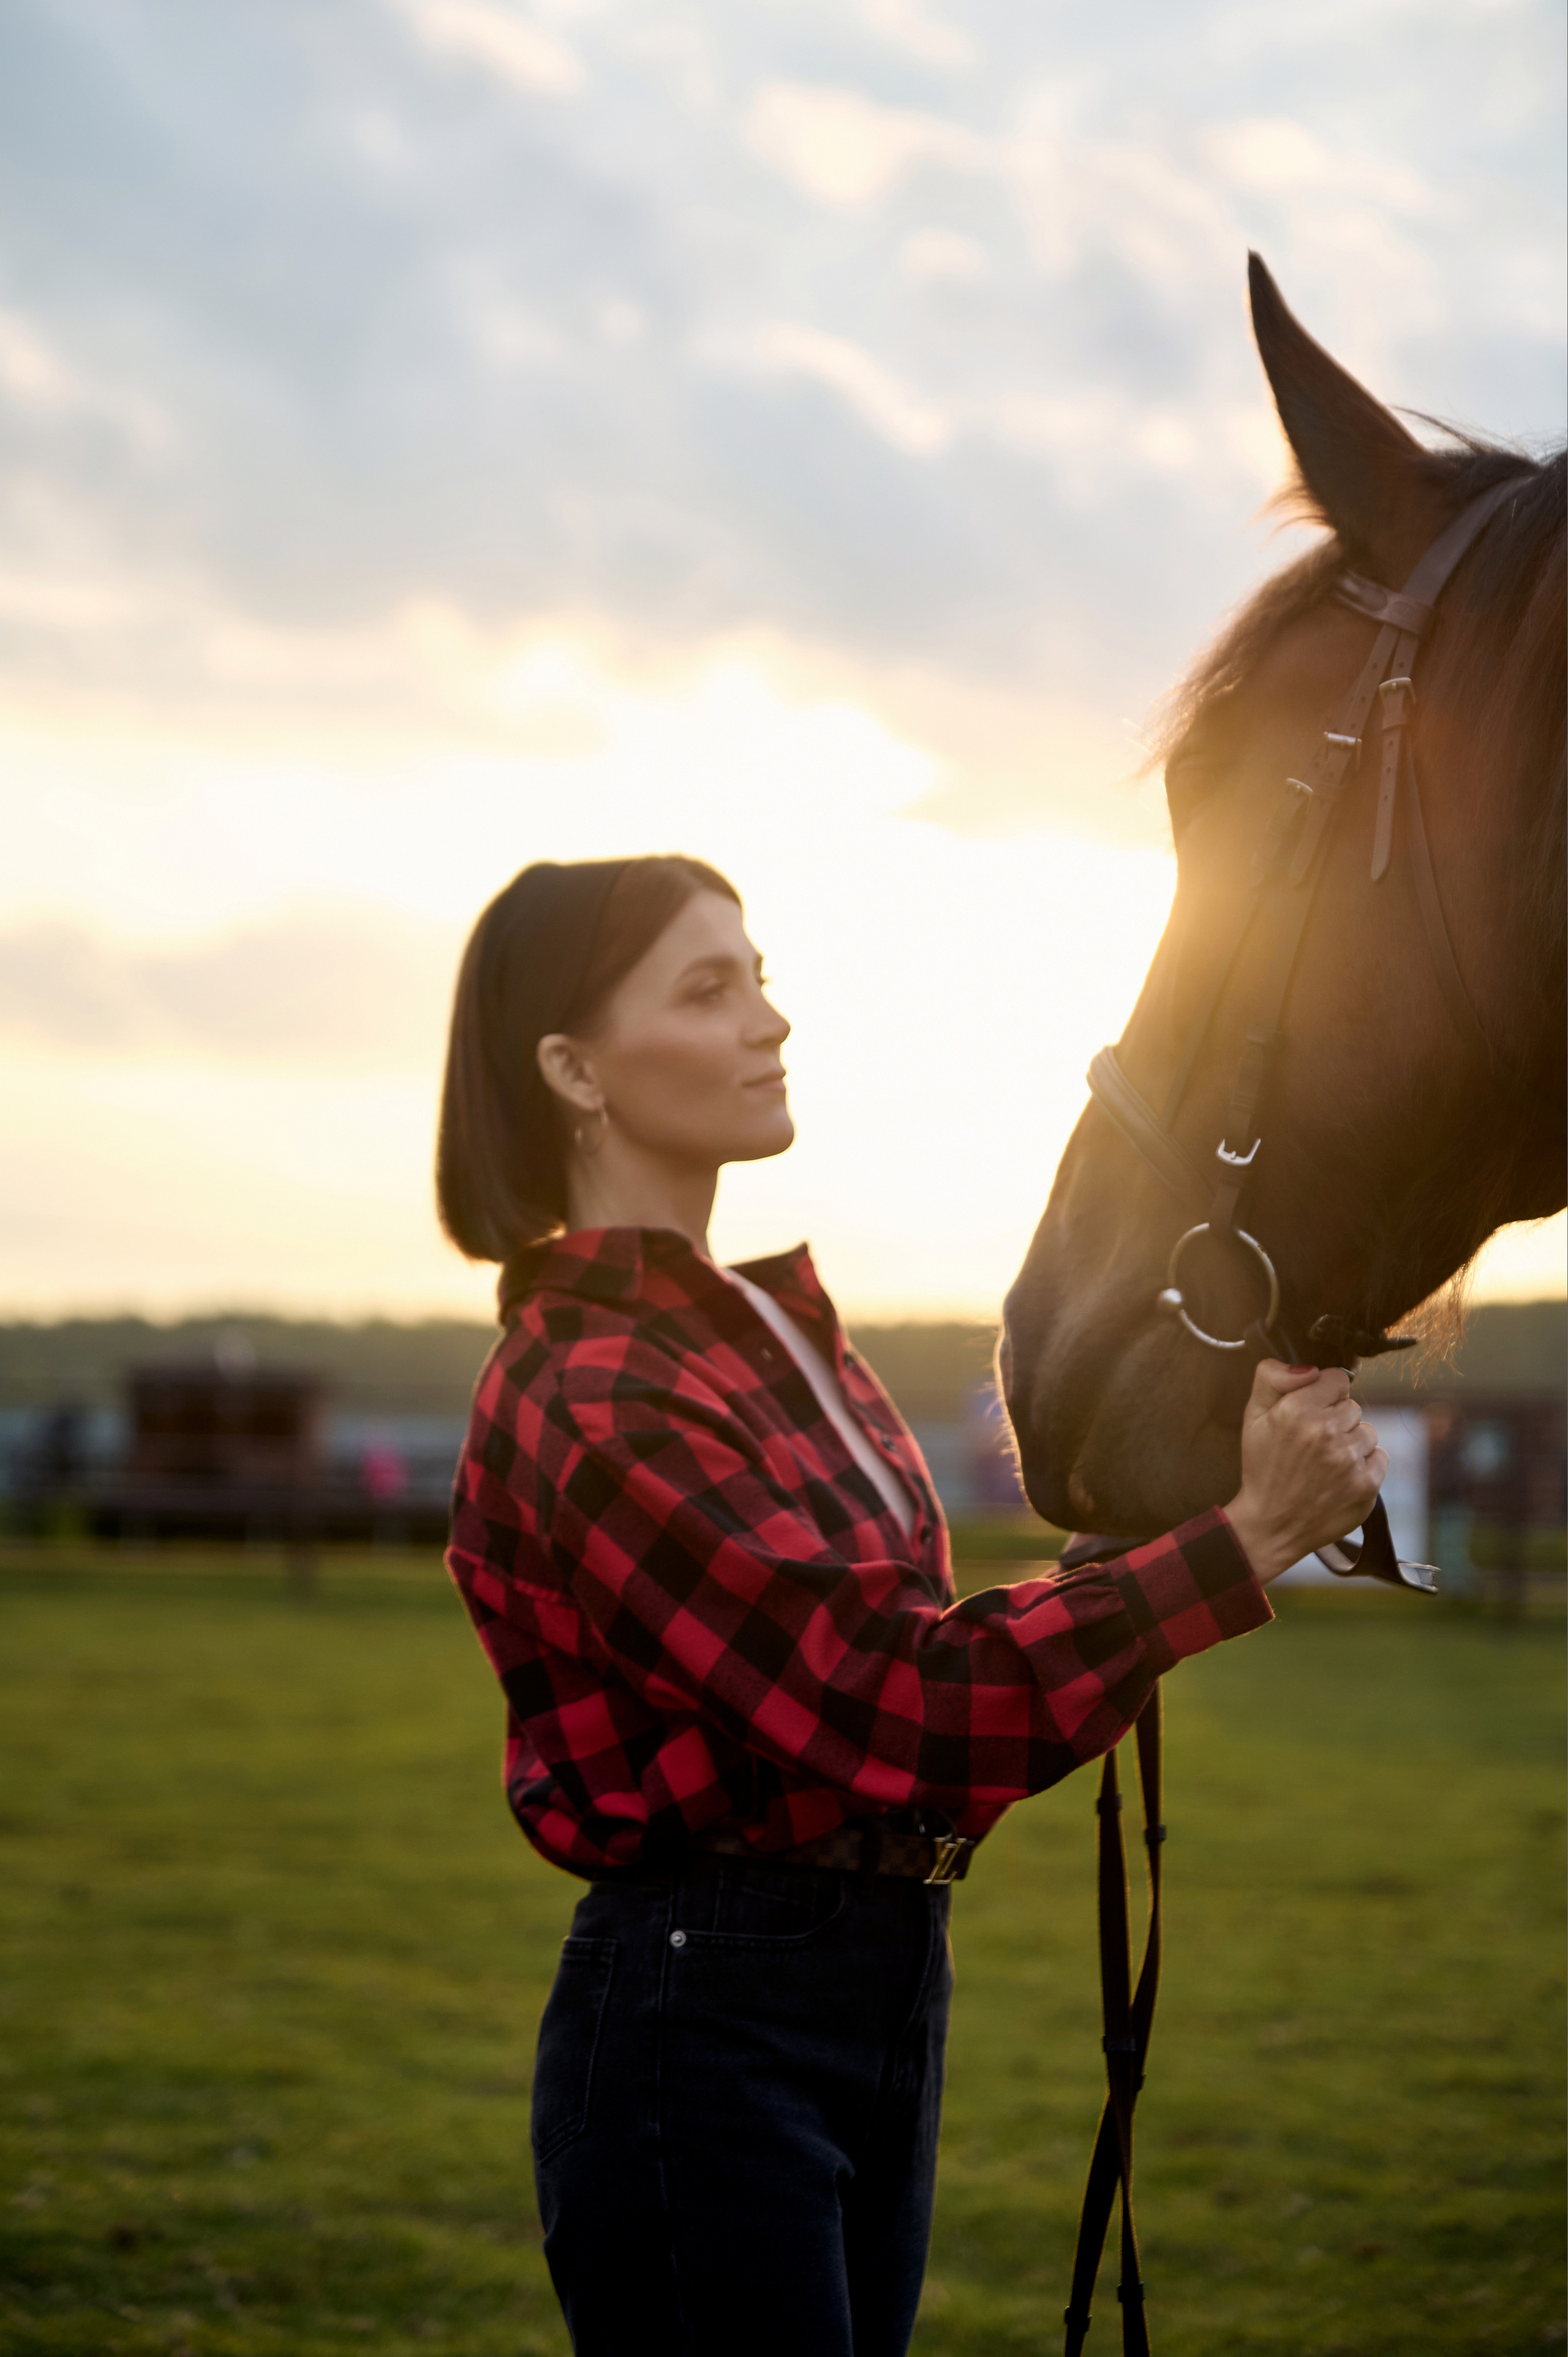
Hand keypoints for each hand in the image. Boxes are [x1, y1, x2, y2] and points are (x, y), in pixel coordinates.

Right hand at [1222, 1360, 1386, 1586]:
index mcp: (1296, 1410)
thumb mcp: (1253, 1416)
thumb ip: (1271, 1377)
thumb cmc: (1263, 1468)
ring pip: (1368, 1430)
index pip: (1336, 1379)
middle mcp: (1324, 1432)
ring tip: (1327, 1462)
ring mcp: (1348, 1460)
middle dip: (1336, 1419)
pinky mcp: (1366, 1484)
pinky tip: (1341, 1477)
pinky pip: (1380, 1457)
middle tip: (1314, 1443)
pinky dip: (1364, 1465)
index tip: (1312, 1410)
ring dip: (1351, 1443)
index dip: (1323, 1393)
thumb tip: (1309, 1368)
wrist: (1271, 1525)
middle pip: (1352, 1405)